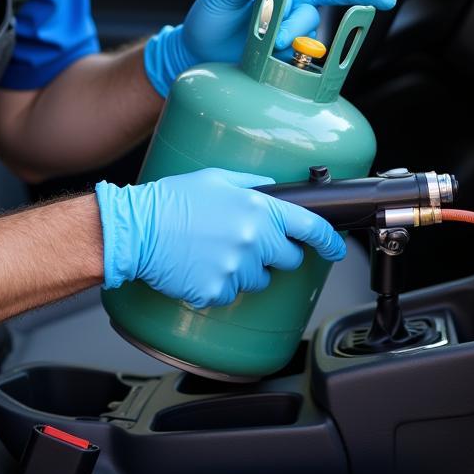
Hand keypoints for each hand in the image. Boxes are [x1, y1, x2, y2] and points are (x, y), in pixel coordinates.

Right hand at [96, 168, 346, 308]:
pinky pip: (231, 295)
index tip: (335, 249)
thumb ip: (251, 183)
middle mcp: (253, 240)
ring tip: (214, 251)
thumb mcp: (215, 178)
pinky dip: (220, 285)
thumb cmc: (172, 200)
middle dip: (274, 253)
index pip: (310, 227)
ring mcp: (236, 269)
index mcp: (258, 209)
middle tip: (245, 242)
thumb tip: (272, 188)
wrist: (137, 230)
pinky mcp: (217, 292)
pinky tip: (200, 266)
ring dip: (245, 269)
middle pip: (288, 259)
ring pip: (259, 280)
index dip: (328, 241)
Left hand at [143, 0, 395, 95]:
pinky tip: (264, 65)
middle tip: (264, 37)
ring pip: (306, 46)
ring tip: (258, 50)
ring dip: (285, 49)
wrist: (193, 55)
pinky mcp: (283, 65)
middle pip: (312, 21)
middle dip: (291, 30)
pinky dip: (284, 67)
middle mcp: (291, 15)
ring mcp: (288, 41)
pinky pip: (297, 68)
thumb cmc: (206, 21)